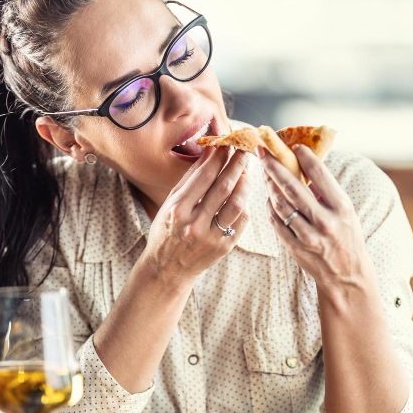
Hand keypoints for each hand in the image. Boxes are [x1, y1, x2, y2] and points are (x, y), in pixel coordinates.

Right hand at [143, 146, 250, 285]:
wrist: (167, 268)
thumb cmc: (166, 230)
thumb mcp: (170, 203)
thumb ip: (190, 178)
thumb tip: (209, 151)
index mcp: (177, 209)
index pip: (204, 176)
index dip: (218, 157)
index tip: (227, 144)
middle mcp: (194, 224)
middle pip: (223, 187)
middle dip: (236, 164)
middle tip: (244, 150)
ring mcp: (211, 237)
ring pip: (236, 204)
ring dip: (244, 184)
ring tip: (246, 172)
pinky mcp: (224, 247)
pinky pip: (240, 222)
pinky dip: (244, 204)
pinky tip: (242, 194)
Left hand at [261, 145, 371, 287]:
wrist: (347, 275)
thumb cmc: (347, 236)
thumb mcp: (345, 211)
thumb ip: (326, 191)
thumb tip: (303, 165)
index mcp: (341, 207)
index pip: (320, 175)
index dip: (304, 158)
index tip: (293, 146)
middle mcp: (325, 221)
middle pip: (293, 188)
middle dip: (275, 167)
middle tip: (263, 152)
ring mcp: (308, 237)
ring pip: (280, 205)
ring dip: (269, 186)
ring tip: (265, 173)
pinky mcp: (295, 248)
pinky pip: (276, 222)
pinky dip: (270, 207)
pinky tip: (269, 197)